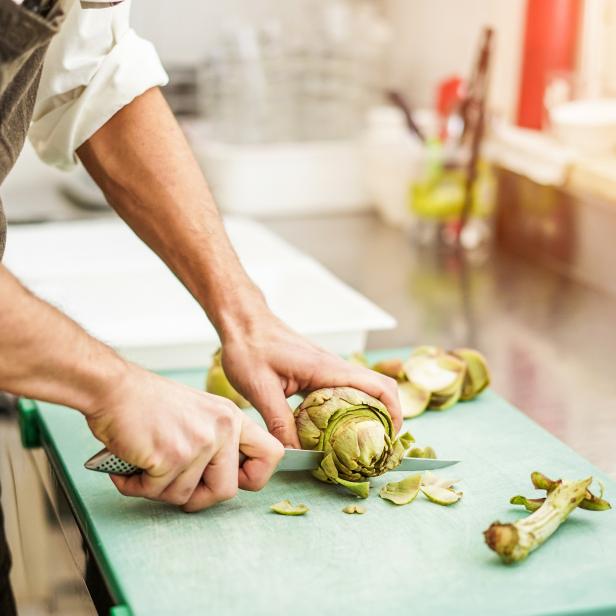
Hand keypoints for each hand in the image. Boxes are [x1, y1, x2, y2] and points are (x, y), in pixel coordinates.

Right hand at [84, 363, 283, 511]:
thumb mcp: (199, 413)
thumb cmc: (148, 403)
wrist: (113, 387)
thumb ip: (216, 443)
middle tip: (173, 484)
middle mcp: (222, 428)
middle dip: (197, 498)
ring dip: (159, 489)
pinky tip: (129, 465)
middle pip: (227, 491)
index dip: (254, 477)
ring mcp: (199, 442)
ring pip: (186, 497)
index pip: (272, 454)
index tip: (230, 478)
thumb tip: (225, 482)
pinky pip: (157, 492)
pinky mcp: (172, 455)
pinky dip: (137, 486)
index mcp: (232, 418)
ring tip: (145, 465)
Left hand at [220, 315, 401, 447]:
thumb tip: (294, 454)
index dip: (393, 412)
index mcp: (326, 368)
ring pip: (364, 389)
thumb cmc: (249, 348)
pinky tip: (333, 428)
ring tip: (359, 443)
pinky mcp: (317, 372)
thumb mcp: (260, 389)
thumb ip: (279, 422)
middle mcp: (333, 366)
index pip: (377, 386)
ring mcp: (327, 368)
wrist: (243, 322)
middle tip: (376, 447)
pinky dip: (350, 408)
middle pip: (379, 388)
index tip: (389, 439)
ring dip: (369, 413)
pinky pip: (345, 390)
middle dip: (386, 416)